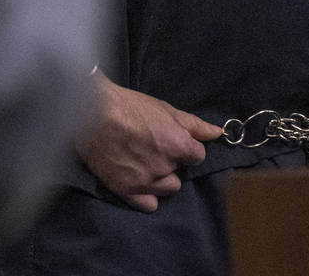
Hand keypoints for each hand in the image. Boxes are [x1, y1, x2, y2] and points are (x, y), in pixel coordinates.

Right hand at [78, 74, 220, 211]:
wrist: (90, 111)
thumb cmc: (128, 105)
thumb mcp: (164, 108)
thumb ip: (194, 125)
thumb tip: (218, 134)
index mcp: (178, 146)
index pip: (197, 156)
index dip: (185, 147)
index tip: (171, 139)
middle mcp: (165, 167)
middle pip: (180, 172)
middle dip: (171, 161)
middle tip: (152, 147)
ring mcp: (146, 182)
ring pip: (167, 188)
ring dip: (160, 177)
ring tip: (143, 161)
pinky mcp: (126, 191)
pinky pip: (149, 204)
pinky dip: (146, 194)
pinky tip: (137, 178)